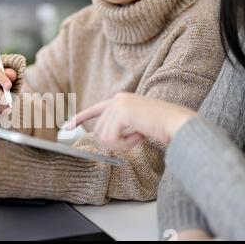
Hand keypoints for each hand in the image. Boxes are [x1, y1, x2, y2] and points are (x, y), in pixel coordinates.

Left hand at [67, 93, 197, 149]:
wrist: (178, 123)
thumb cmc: (161, 126)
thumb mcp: (136, 123)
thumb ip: (119, 125)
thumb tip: (100, 136)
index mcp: (120, 99)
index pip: (94, 109)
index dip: (79, 118)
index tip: (66, 126)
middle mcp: (117, 99)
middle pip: (99, 130)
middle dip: (113, 141)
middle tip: (133, 139)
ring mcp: (119, 104)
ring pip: (104, 136)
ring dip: (121, 144)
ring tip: (139, 136)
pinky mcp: (122, 113)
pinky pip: (112, 138)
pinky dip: (124, 144)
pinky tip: (139, 136)